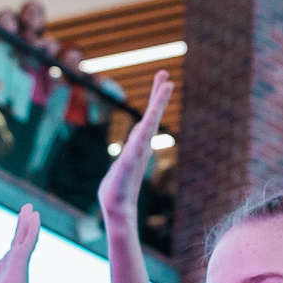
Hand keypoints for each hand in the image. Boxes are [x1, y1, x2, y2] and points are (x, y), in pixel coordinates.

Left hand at [0, 204, 40, 282]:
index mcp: (6, 268)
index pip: (12, 248)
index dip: (16, 238)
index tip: (20, 229)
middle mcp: (15, 262)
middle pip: (20, 238)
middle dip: (23, 224)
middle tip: (28, 211)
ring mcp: (20, 259)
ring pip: (25, 236)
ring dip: (29, 222)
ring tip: (32, 209)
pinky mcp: (22, 258)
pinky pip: (29, 239)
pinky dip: (33, 228)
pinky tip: (35, 216)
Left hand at [96, 69, 172, 222]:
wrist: (117, 209)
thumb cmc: (116, 192)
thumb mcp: (119, 168)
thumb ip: (126, 158)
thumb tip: (128, 158)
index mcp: (138, 145)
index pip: (147, 119)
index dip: (155, 101)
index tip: (163, 82)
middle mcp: (141, 145)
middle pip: (152, 115)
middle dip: (158, 95)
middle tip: (164, 73)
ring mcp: (138, 151)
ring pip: (149, 123)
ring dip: (157, 104)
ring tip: (166, 85)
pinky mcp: (131, 160)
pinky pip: (140, 139)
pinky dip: (147, 127)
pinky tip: (150, 116)